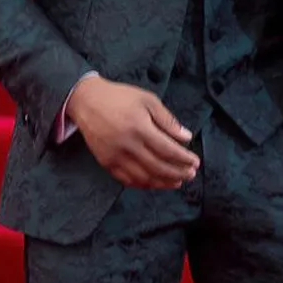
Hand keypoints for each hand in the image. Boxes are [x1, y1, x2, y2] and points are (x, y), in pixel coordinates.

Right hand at [66, 75, 200, 189]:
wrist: (87, 101)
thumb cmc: (120, 97)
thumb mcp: (147, 100)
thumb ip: (167, 120)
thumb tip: (186, 137)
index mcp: (140, 127)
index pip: (168, 150)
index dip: (184, 159)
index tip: (195, 162)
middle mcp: (127, 145)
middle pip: (158, 167)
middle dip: (178, 173)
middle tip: (191, 175)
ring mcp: (115, 156)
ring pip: (144, 177)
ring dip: (163, 182)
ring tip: (177, 182)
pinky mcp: (106, 163)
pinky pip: (127, 180)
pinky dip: (144, 184)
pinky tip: (155, 182)